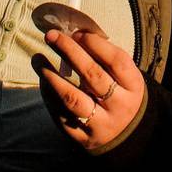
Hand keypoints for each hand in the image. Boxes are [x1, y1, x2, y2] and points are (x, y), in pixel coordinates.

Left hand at [33, 28, 146, 151]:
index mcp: (133, 86)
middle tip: (51, 36)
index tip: (76, 33)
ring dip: (52, 77)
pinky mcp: (82, 138)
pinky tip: (43, 81)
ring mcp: (101, 124)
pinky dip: (49, 97)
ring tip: (37, 60)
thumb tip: (74, 35)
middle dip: (70, 52)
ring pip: (73, 99)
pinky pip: (61, 116)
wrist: (126, 134)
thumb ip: (104, 59)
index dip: (95, 44)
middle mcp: (119, 106)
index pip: (116, 61)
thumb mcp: (124, 77)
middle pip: (93, 76)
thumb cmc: (120, 94)